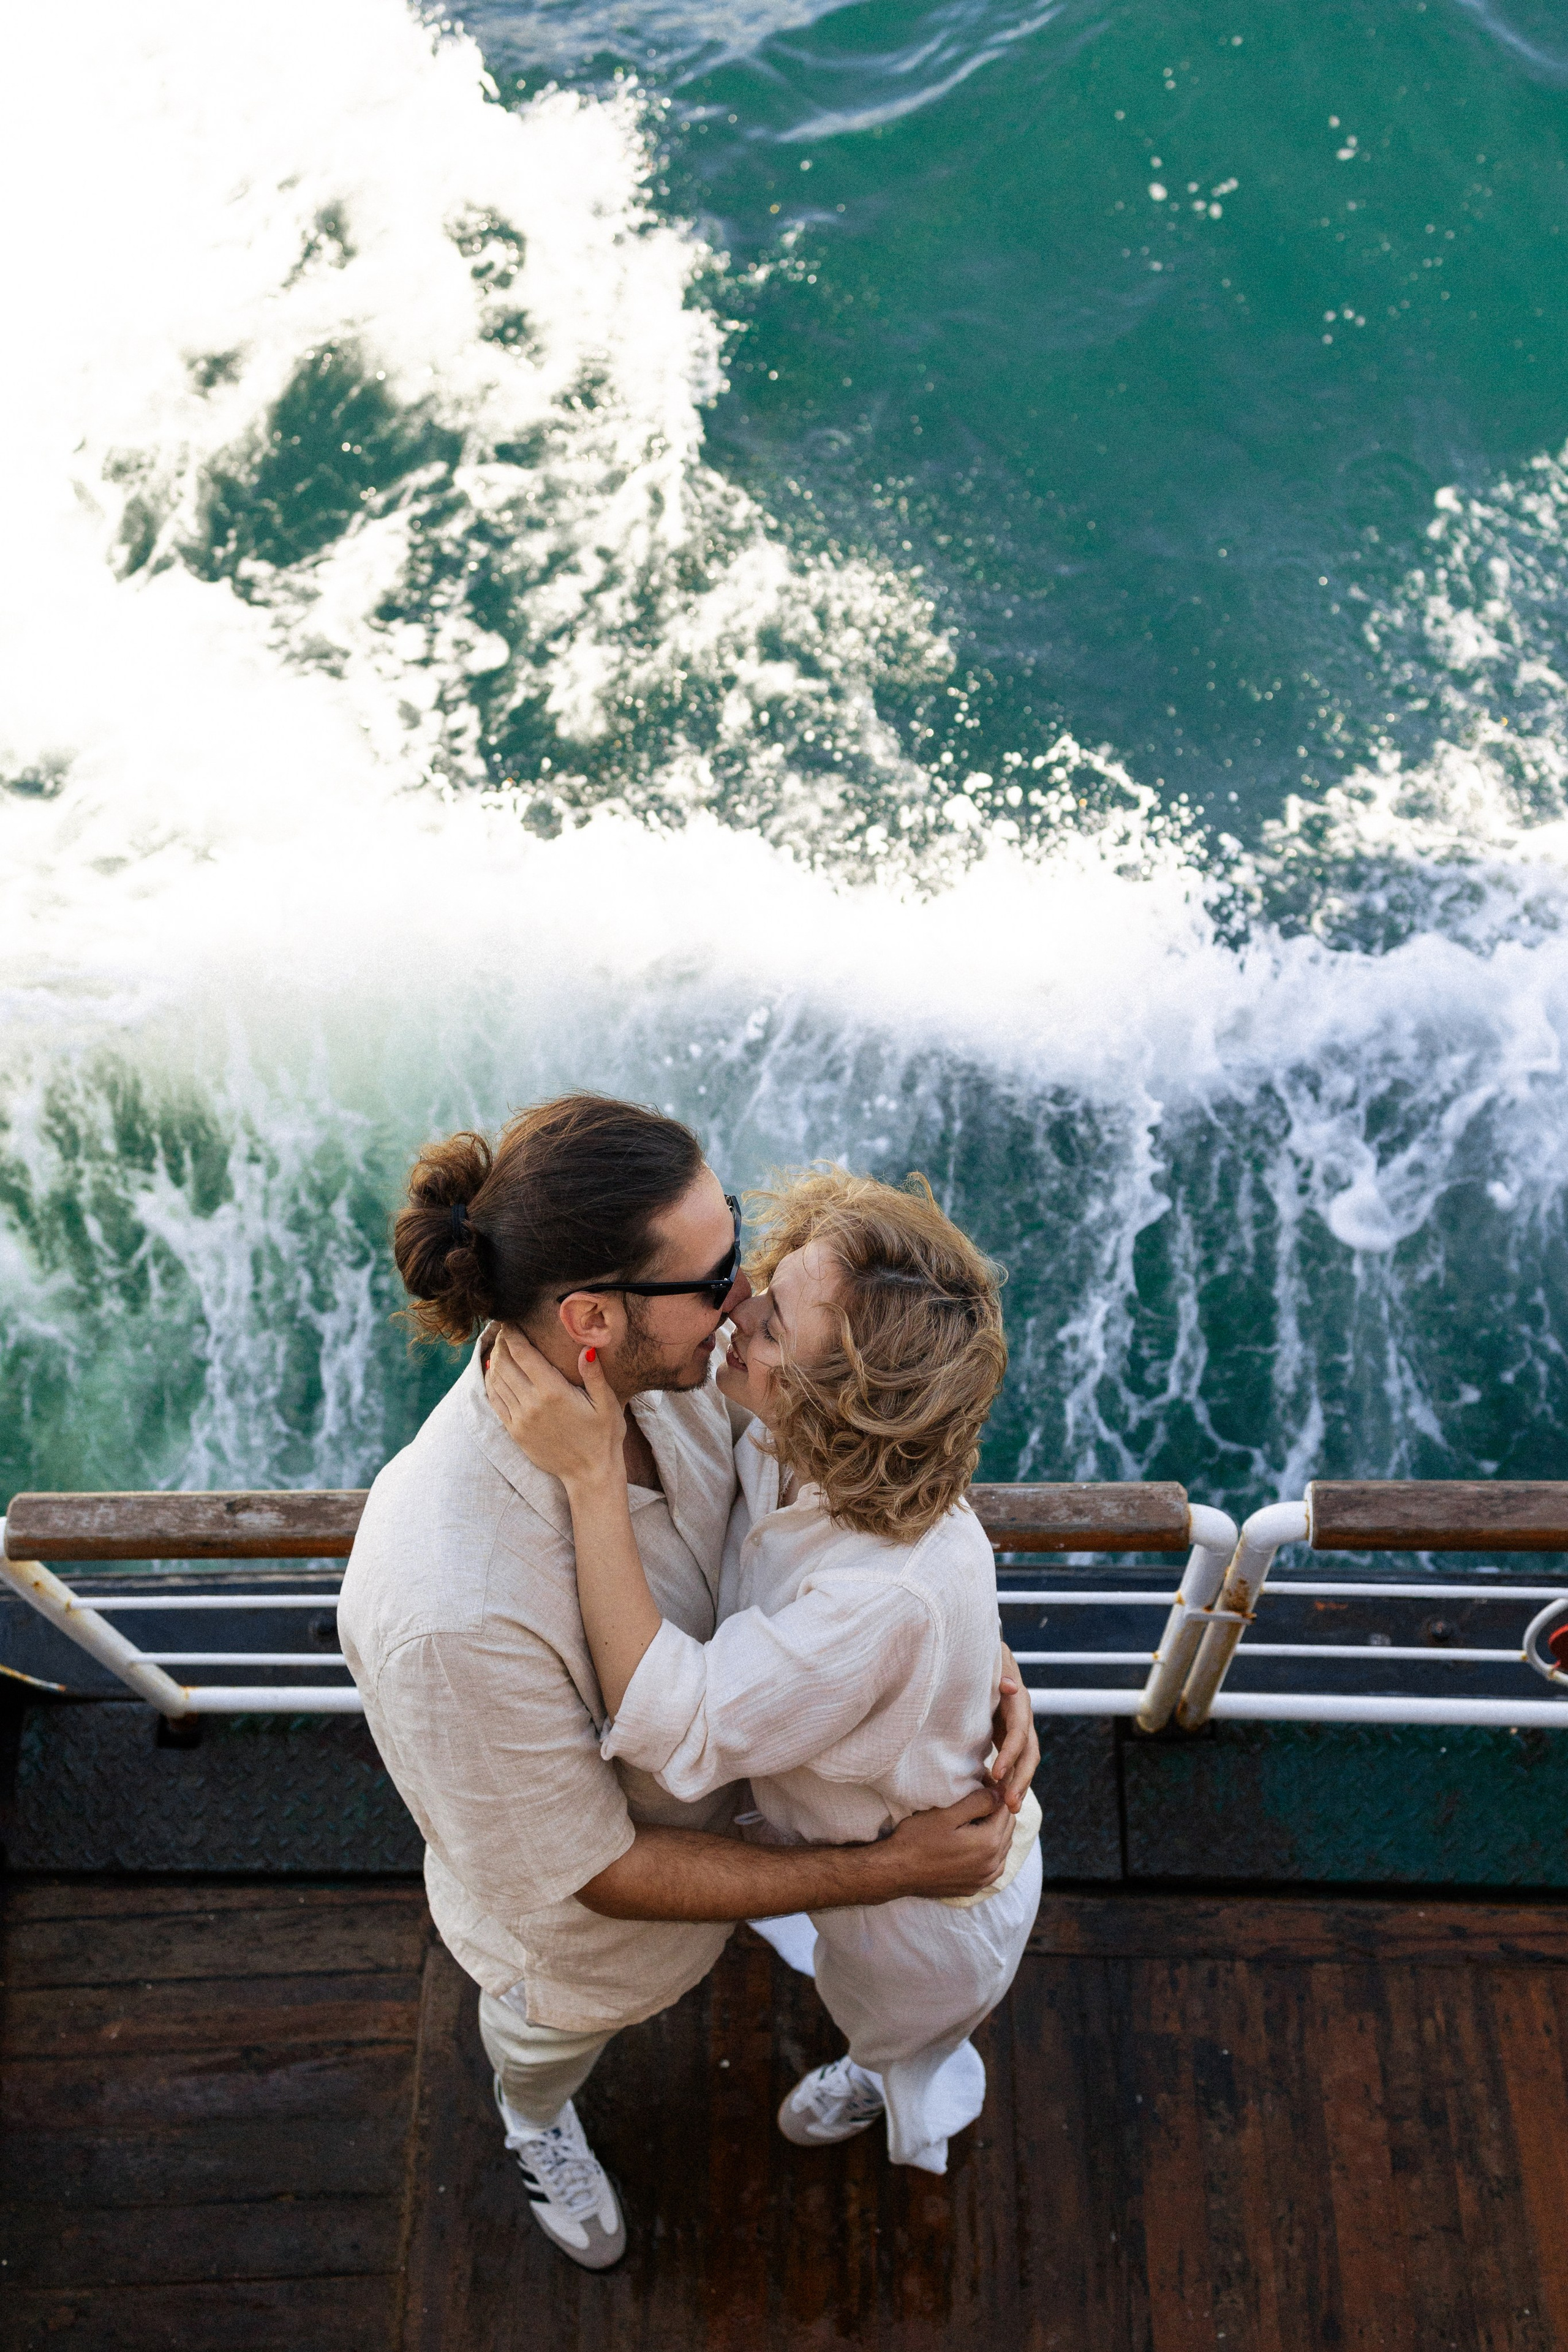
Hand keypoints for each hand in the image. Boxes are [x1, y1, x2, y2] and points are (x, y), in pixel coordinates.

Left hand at [484, 1328, 625, 1492]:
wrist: (590, 1474)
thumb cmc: (603, 1436)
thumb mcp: (607, 1404)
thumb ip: (595, 1375)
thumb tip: (586, 1349)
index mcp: (553, 1392)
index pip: (523, 1354)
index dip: (512, 1335)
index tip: (509, 1321)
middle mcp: (532, 1404)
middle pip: (505, 1364)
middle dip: (501, 1344)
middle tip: (503, 1331)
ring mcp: (521, 1419)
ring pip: (496, 1382)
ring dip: (495, 1361)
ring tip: (498, 1348)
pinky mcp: (515, 1432)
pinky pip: (495, 1402)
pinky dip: (491, 1384)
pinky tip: (495, 1374)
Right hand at [879, 1785, 1012, 1900]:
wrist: (896, 1871)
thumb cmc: (918, 1839)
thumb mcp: (947, 1814)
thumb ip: (979, 1802)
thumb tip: (1001, 1792)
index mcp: (988, 1843)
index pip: (1005, 1809)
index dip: (996, 1791)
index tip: (983, 1780)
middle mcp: (991, 1864)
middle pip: (1007, 1828)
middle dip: (998, 1809)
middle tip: (980, 1794)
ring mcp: (983, 1878)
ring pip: (1003, 1847)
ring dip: (996, 1829)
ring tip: (977, 1815)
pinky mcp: (974, 1887)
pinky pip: (994, 1866)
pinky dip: (992, 1850)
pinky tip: (978, 1841)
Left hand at [986, 1644, 1039, 1812]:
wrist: (984, 1657)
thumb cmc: (984, 1658)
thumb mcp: (992, 1661)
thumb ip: (999, 1673)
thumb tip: (1010, 1687)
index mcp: (1018, 1702)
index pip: (1019, 1733)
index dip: (1010, 1754)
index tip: (997, 1774)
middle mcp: (1023, 1717)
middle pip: (1029, 1753)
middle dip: (1021, 1780)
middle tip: (1010, 1804)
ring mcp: (1019, 1728)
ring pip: (1026, 1761)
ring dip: (1020, 1785)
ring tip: (1011, 1809)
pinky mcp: (1009, 1735)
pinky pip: (1016, 1761)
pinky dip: (1012, 1779)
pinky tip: (1005, 1799)